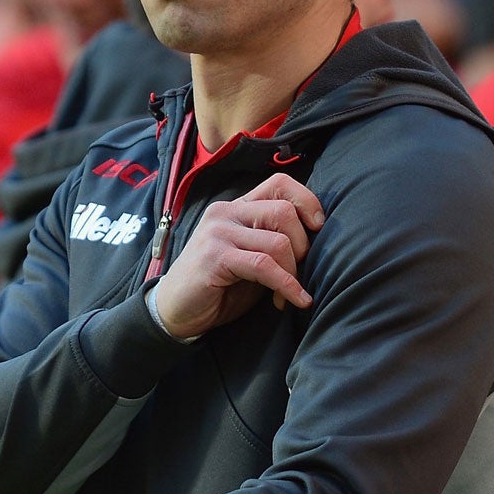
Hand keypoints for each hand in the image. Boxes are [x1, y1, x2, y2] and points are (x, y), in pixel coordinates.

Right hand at [150, 173, 323, 338]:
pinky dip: (286, 286)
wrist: (176, 311)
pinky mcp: (215, 256)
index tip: (318, 228)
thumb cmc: (218, 286)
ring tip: (289, 295)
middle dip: (302, 247)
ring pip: (278, 241)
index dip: (307, 201)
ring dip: (293, 273)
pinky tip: (294, 301)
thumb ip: (272, 241)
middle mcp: (226, 212)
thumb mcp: (250, 256)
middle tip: (300, 273)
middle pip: (284, 212)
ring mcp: (218, 232)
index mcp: (236, 207)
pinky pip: (264, 266)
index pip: (279, 183)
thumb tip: (316, 239)